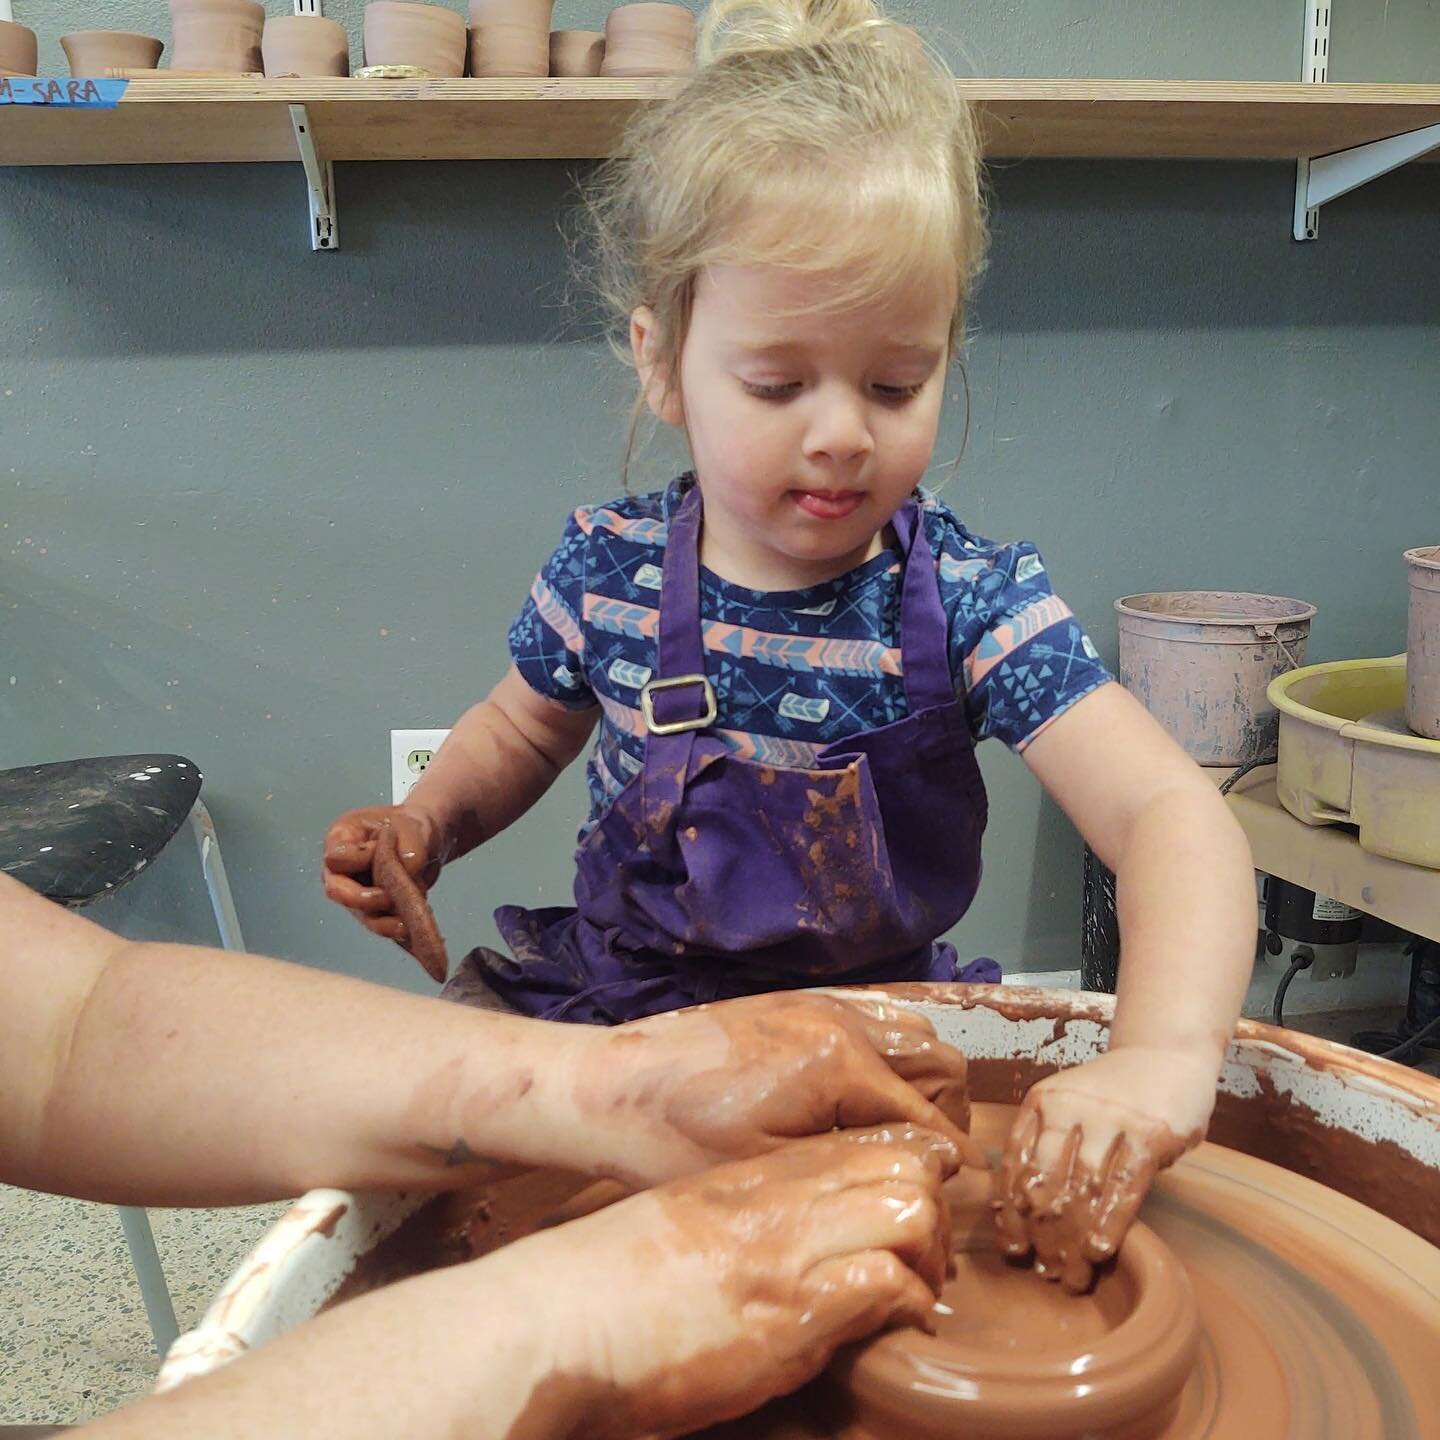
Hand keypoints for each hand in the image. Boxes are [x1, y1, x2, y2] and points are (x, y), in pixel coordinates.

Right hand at [321, 806, 439, 944]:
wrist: (426, 841)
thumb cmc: (412, 827)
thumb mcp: (413, 828)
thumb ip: (408, 851)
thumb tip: (408, 879)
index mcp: (343, 838)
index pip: (337, 858)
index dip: (359, 861)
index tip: (383, 855)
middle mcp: (342, 868)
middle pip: (338, 892)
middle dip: (364, 900)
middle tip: (390, 899)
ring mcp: (356, 891)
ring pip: (362, 913)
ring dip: (384, 922)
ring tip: (406, 925)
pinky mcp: (374, 909)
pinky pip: (381, 923)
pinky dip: (396, 927)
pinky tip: (411, 930)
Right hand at [517, 1126, 959, 1437]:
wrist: (559, 1320)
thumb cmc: (605, 1285)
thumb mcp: (682, 1224)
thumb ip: (740, 1219)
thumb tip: (777, 1247)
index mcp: (752, 1175)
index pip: (860, 1141)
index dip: (905, 1168)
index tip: (912, 1208)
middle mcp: (779, 1197)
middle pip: (901, 1165)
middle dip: (933, 1209)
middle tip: (927, 1258)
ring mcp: (789, 1248)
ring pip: (910, 1210)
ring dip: (929, 1256)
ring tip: (918, 1293)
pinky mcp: (793, 1309)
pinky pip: (888, 1282)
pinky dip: (909, 1305)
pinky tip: (899, 1329)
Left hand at [567, 992, 986, 1183]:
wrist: (610, 1089)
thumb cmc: (679, 1143)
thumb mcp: (774, 1169)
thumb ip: (860, 1157)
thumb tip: (931, 1165)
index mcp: (840, 1063)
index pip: (929, 1116)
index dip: (943, 1165)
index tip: (942, 1203)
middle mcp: (840, 1020)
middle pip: (939, 1062)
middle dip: (942, 1115)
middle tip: (920, 1166)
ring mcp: (819, 1003)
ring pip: (911, 1034)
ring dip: (918, 1080)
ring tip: (890, 1133)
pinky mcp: (797, 1001)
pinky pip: (872, 1017)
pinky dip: (885, 1053)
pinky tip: (854, 1098)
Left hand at [992, 1046, 1216, 1291]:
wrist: (1166, 1055)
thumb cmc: (1112, 1094)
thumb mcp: (1069, 1107)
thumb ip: (1048, 1147)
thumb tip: (1020, 1214)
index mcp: (1041, 1100)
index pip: (1016, 1163)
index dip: (1011, 1212)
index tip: (1013, 1250)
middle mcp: (1069, 1105)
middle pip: (1046, 1180)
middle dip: (1041, 1232)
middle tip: (1045, 1272)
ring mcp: (1110, 1117)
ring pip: (1082, 1188)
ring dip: (1073, 1238)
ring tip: (1070, 1275)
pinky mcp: (1149, 1132)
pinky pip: (1124, 1185)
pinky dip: (1110, 1222)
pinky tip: (1099, 1251)